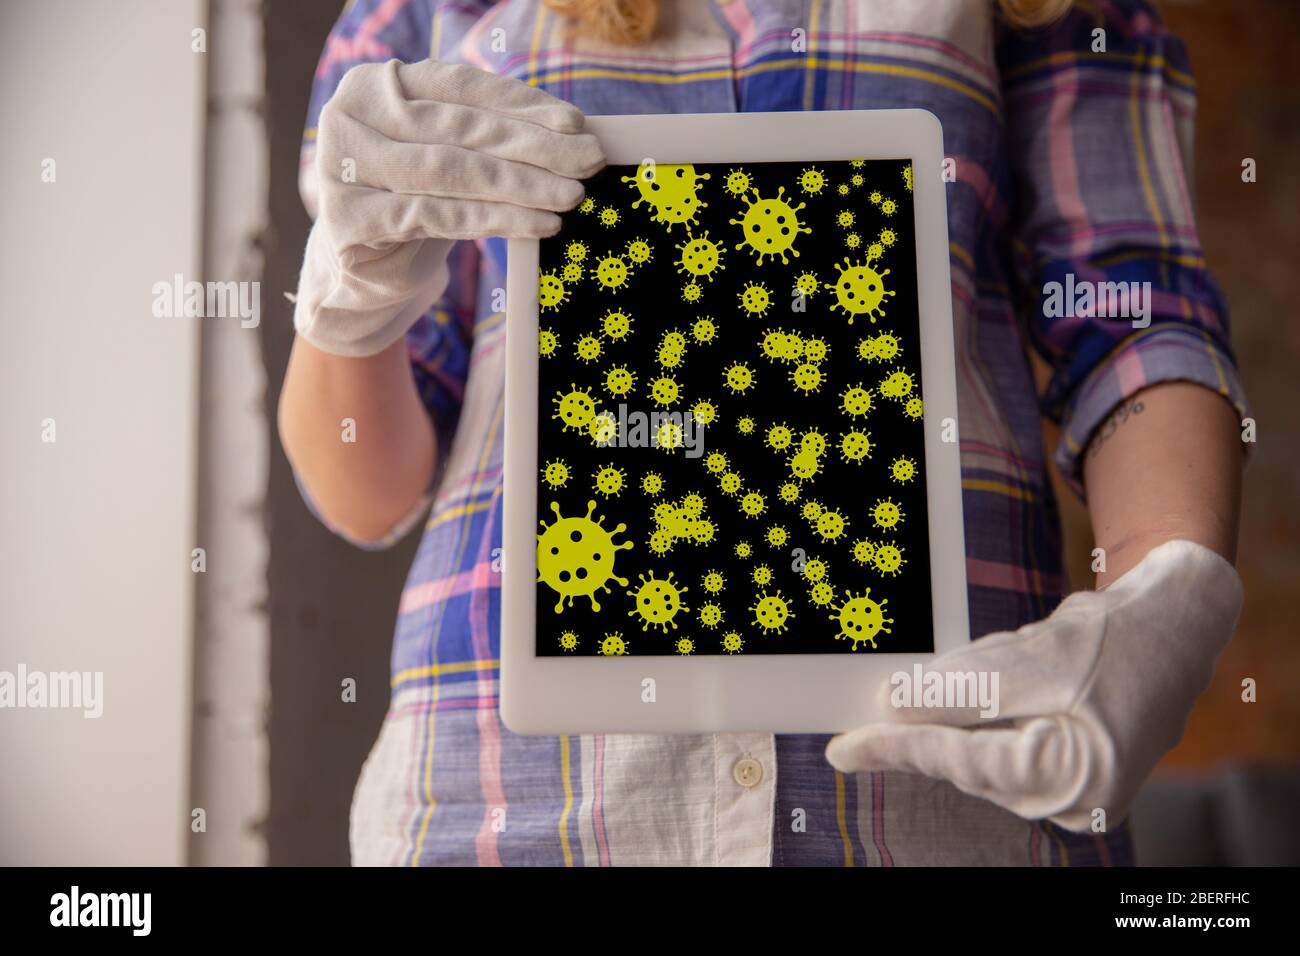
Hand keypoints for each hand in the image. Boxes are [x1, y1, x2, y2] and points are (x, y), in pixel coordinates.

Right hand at [294, 59, 604, 356]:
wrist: (356, 268)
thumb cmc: (412, 200)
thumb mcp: (442, 153)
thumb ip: (483, 133)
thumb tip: (571, 132)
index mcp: (376, 83)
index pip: (462, 87)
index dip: (523, 104)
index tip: (576, 124)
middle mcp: (352, 115)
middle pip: (463, 129)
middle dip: (535, 146)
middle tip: (589, 160)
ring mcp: (344, 167)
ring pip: (454, 171)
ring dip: (524, 184)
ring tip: (572, 194)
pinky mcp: (352, 220)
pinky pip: (442, 217)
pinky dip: (499, 220)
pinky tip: (543, 225)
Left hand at [825, 539, 1242, 831]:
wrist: (1174, 626)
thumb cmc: (1115, 640)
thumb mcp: (1031, 659)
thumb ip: (960, 691)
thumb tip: (893, 710)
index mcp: (1071, 779)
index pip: (958, 761)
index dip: (895, 749)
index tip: (841, 749)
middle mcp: (1069, 799)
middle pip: (966, 759)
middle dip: (929, 722)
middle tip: (882, 703)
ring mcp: (1069, 790)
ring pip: (980, 747)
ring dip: (969, 705)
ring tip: (1018, 660)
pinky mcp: (1063, 770)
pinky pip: (1001, 739)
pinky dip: (990, 708)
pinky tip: (1022, 674)